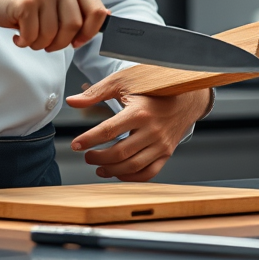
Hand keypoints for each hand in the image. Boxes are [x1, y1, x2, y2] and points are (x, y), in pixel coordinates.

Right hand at [0, 0, 108, 51]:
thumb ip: (78, 6)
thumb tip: (106, 17)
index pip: (97, 11)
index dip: (89, 32)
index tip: (77, 41)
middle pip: (74, 27)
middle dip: (60, 43)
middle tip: (47, 42)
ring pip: (53, 35)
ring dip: (40, 44)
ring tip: (30, 35)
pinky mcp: (26, 3)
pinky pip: (34, 36)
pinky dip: (25, 42)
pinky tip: (19, 35)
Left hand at [65, 76, 211, 181]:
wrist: (186, 94)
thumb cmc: (153, 85)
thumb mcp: (123, 81)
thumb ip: (96, 92)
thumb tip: (72, 101)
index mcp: (139, 112)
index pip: (108, 131)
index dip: (88, 139)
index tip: (76, 144)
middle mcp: (152, 130)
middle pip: (119, 153)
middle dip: (98, 157)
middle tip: (86, 155)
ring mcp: (161, 144)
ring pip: (133, 166)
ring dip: (111, 170)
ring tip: (98, 167)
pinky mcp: (167, 152)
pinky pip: (149, 173)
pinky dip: (131, 177)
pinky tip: (118, 172)